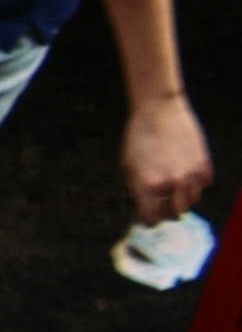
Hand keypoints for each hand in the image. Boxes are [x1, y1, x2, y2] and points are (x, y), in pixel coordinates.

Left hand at [128, 96, 209, 228]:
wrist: (158, 111)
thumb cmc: (138, 137)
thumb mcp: (127, 165)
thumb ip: (135, 190)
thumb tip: (141, 207)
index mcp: (147, 186)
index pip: (152, 218)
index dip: (149, 220)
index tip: (149, 218)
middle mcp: (171, 185)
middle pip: (174, 214)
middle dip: (166, 211)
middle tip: (161, 204)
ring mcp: (190, 176)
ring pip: (191, 202)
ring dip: (181, 198)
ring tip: (172, 185)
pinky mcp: (204, 167)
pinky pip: (202, 186)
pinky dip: (194, 183)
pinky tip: (184, 172)